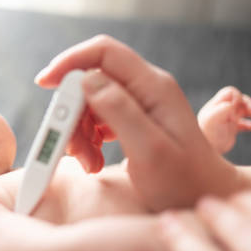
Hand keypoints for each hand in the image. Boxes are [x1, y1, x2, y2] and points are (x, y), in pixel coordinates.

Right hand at [36, 35, 242, 209]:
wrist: (205, 197)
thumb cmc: (183, 181)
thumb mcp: (150, 150)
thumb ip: (120, 111)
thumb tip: (87, 79)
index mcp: (154, 87)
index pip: (104, 52)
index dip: (70, 62)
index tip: (45, 84)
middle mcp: (146, 88)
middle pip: (91, 80)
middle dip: (73, 113)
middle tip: (75, 150)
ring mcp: (140, 102)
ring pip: (90, 101)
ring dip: (80, 132)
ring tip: (91, 163)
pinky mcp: (133, 118)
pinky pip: (97, 118)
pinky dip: (88, 139)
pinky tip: (96, 160)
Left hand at [197, 86, 250, 153]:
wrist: (206, 151)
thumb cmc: (208, 134)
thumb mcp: (213, 118)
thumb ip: (224, 108)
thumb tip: (235, 107)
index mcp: (216, 105)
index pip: (230, 92)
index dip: (237, 96)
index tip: (236, 107)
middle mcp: (222, 110)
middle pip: (240, 99)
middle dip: (249, 103)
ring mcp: (227, 119)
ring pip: (244, 110)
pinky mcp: (231, 129)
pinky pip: (244, 124)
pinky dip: (250, 124)